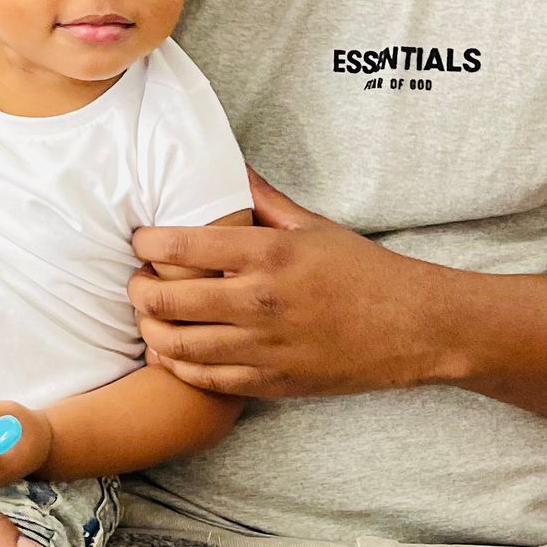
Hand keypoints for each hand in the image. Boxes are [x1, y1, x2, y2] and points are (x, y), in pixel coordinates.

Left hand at [129, 170, 456, 401]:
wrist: (410, 327)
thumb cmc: (363, 271)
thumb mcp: (313, 226)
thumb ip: (263, 199)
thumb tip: (231, 165)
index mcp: (267, 253)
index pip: (181, 245)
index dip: (147, 243)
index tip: (140, 241)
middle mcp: (258, 300)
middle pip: (166, 298)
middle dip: (138, 288)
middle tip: (136, 280)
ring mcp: (262, 346)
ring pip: (176, 344)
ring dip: (149, 330)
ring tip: (148, 317)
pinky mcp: (270, 381)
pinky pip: (204, 378)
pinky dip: (178, 366)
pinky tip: (174, 352)